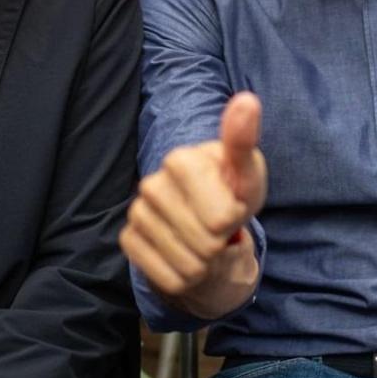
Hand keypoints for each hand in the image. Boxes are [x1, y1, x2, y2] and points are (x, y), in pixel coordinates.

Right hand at [121, 93, 265, 319]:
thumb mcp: (247, 173)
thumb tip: (247, 100)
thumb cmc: (231, 191)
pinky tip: (186, 254)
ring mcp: (137, 213)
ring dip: (206, 262)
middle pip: (205, 243)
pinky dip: (186, 277)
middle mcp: (152, 184)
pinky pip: (168, 278)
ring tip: (204, 239)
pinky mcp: (129, 241)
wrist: (206, 221)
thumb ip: (243, 141)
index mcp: (181, 160)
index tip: (231, 204)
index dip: (234, 219)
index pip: (222, 217)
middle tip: (218, 225)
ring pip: (188, 265)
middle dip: (220, 242)